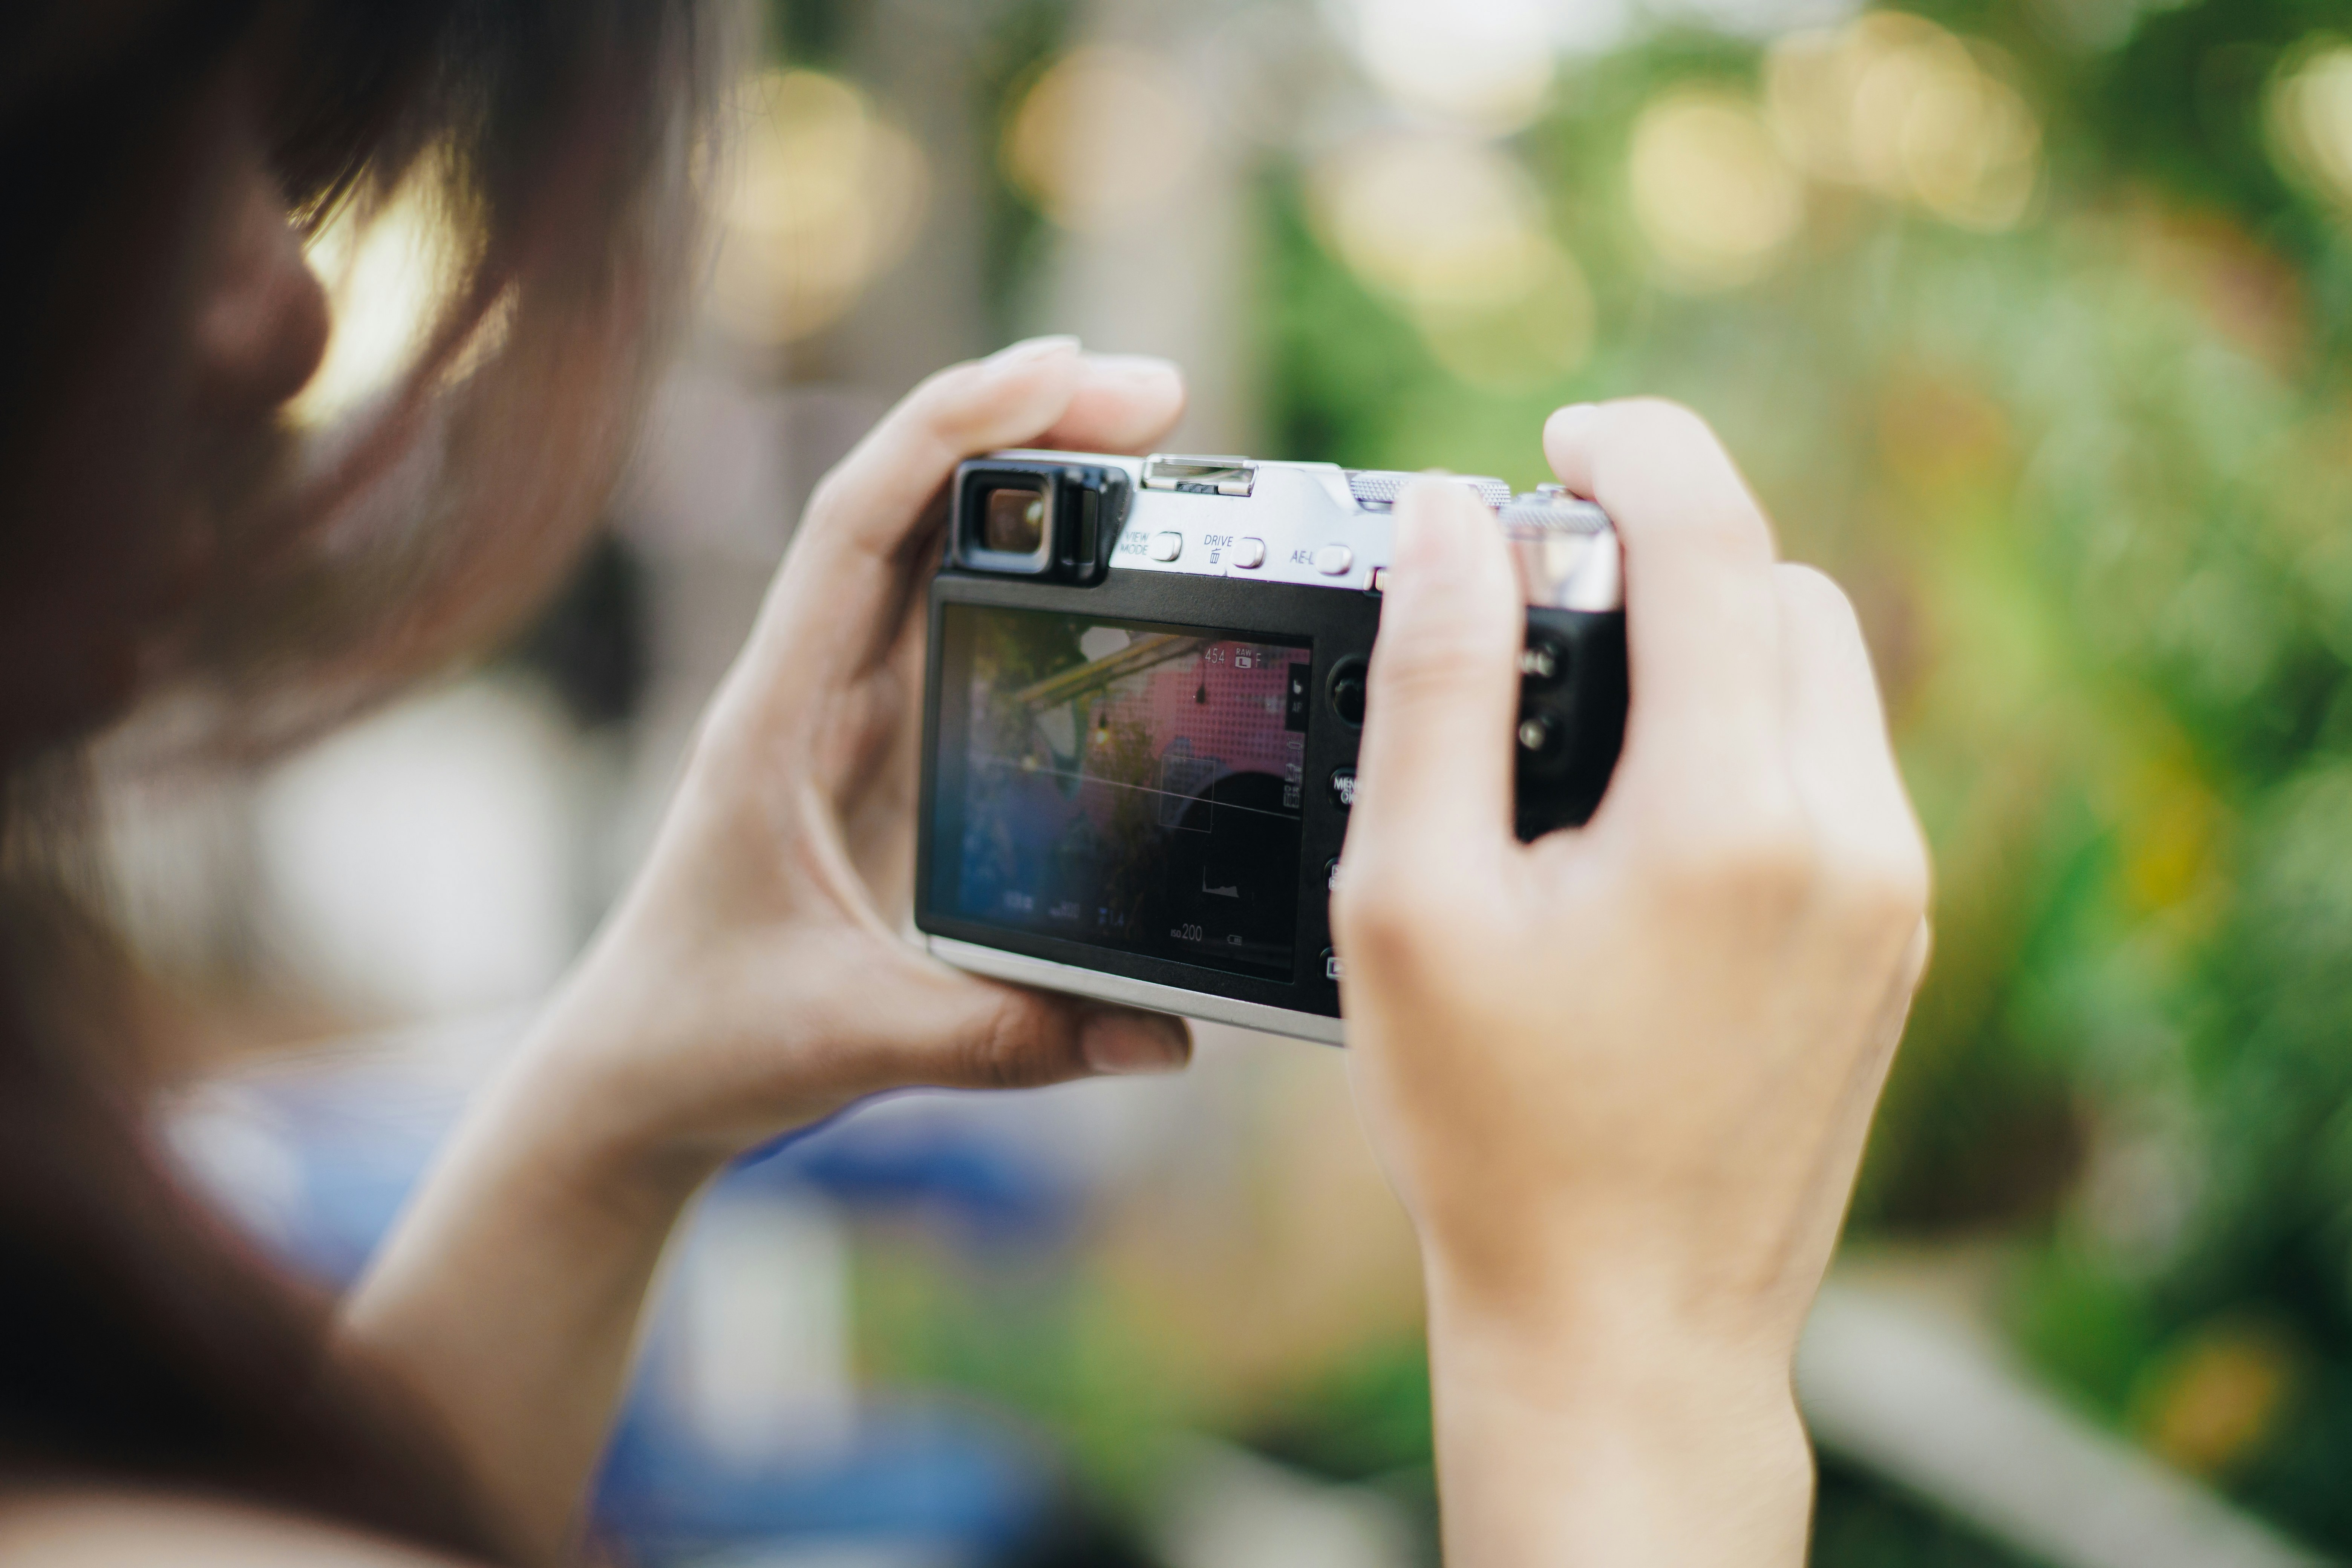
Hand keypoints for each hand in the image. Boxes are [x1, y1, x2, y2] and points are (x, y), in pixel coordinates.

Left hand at [531, 337, 1195, 1176]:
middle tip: (1154, 396)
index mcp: (774, 719)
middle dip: (1024, 428)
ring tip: (1146, 439)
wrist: (636, 1074)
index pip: (857, 525)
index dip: (953, 430)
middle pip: (909, 506)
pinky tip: (1099, 546)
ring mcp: (841, 710)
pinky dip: (1024, 560)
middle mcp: (805, 688)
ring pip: (930, 547)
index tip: (1061, 371)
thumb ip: (1004, 1038)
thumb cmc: (707, 1039)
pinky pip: (948, 617)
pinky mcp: (876, 745)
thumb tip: (1163, 1036)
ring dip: (1028, 480)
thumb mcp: (854, 1042)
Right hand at [1330, 400, 1929, 1564]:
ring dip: (1719, 636)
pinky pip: (1836, 762)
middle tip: (1546, 587)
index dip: (1633, 449)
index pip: (1713, 536)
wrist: (1625, 1321)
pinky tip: (1649, 802)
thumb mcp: (1412, 902)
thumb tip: (1451, 524)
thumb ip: (1433, 689)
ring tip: (1591, 700)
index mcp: (1729, 815)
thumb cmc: (1496, 1133)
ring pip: (1825, 669)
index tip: (1561, 438)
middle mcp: (1848, 836)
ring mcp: (1891, 892)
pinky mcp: (1893, 937)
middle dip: (1670, 547)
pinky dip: (1752, 727)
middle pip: (1783, 587)